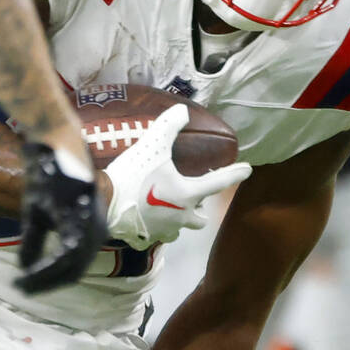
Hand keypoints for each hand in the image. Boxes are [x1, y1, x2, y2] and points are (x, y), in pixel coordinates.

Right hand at [16, 142, 104, 293]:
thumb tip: (24, 268)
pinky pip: (66, 252)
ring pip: (72, 265)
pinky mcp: (80, 215)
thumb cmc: (47, 176)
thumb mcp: (36, 214)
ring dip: (45, 279)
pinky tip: (29, 270)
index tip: (25, 288)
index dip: (49, 281)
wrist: (51, 145)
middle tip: (22, 291)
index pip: (73, 267)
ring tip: (22, 284)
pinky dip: (46, 265)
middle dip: (46, 284)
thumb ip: (34, 242)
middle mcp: (95, 229)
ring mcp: (90, 222)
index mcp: (88, 230)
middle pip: (74, 271)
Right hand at [102, 105, 250, 248]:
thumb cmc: (132, 175)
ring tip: (169, 209)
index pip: (217, 183)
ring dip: (178, 220)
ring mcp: (163, 231)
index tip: (247, 170)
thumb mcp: (151, 145)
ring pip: (179, 229)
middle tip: (192, 198)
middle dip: (198, 210)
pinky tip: (146, 219)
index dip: (234, 174)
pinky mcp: (144, 239)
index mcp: (187, 194)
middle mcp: (180, 217)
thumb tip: (182, 110)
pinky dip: (154, 228)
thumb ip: (168, 126)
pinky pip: (155, 236)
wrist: (103, 202)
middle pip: (199, 219)